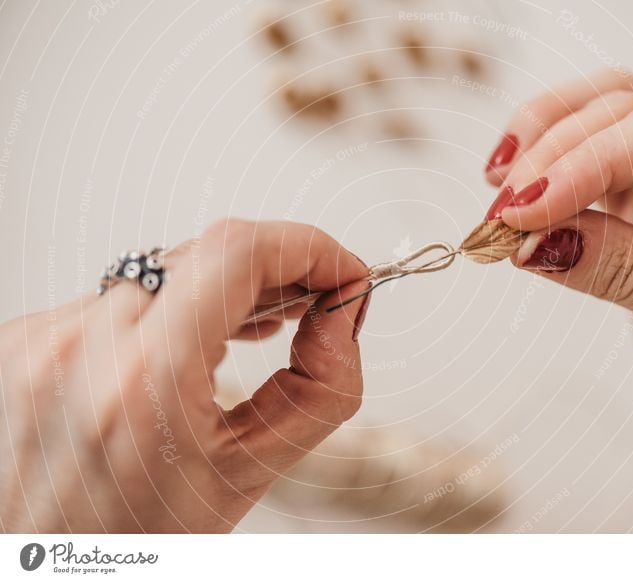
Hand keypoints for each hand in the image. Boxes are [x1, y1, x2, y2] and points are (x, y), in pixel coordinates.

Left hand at [0, 220, 369, 531]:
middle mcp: (83, 348)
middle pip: (206, 253)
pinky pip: (125, 292)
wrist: (45, 564)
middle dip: (278, 269)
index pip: (237, 254)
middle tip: (313, 303)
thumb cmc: (137, 539)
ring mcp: (48, 337)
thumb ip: (319, 392)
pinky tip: (200, 333)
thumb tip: (341, 316)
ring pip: (168, 267)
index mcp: (143, 385)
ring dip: (228, 286)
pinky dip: (177, 303)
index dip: (306, 246)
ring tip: (263, 322)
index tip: (340, 270)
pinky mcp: (32, 336)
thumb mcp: (250, 474)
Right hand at [485, 68, 632, 531]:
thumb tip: (533, 239)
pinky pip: (585, 185)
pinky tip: (516, 211)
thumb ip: (625, 268)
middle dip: (554, 154)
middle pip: (624, 111)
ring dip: (540, 149)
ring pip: (599, 127)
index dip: (587, 162)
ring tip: (496, 191)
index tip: (529, 210)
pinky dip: (544, 191)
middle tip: (504, 212)